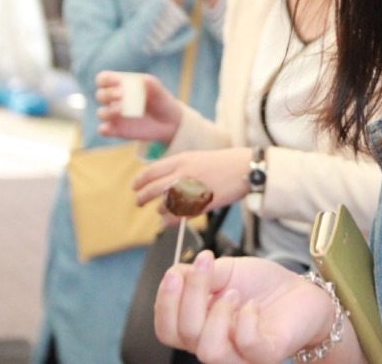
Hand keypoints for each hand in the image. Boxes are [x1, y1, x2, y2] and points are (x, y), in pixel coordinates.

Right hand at [95, 71, 182, 141]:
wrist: (169, 122)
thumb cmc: (161, 101)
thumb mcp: (159, 92)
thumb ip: (152, 84)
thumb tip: (144, 80)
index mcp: (120, 85)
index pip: (103, 79)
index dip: (106, 79)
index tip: (117, 81)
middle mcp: (113, 100)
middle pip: (100, 95)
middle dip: (108, 94)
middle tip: (121, 94)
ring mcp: (114, 116)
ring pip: (101, 113)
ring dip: (108, 111)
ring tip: (122, 109)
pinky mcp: (117, 130)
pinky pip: (104, 130)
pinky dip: (104, 129)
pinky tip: (109, 128)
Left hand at [133, 149, 252, 212]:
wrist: (245, 168)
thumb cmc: (224, 163)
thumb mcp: (197, 158)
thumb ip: (179, 169)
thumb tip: (164, 182)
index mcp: (181, 160)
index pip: (151, 171)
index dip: (140, 181)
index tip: (135, 187)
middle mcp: (183, 174)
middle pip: (153, 189)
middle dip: (142, 198)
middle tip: (139, 203)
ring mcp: (192, 189)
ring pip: (165, 204)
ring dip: (160, 209)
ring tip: (160, 211)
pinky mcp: (202, 204)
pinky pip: (180, 216)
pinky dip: (171, 221)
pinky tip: (167, 223)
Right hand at [156, 252, 359, 362]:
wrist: (300, 291)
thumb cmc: (261, 285)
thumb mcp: (226, 271)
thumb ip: (201, 274)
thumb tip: (179, 272)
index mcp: (199, 326)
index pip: (167, 330)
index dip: (165, 302)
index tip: (177, 272)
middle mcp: (215, 344)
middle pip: (183, 335)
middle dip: (191, 296)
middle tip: (207, 267)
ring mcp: (240, 354)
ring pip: (209, 351)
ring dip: (217, 314)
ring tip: (234, 292)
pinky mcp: (266, 354)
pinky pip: (247, 346)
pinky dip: (245, 321)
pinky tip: (252, 306)